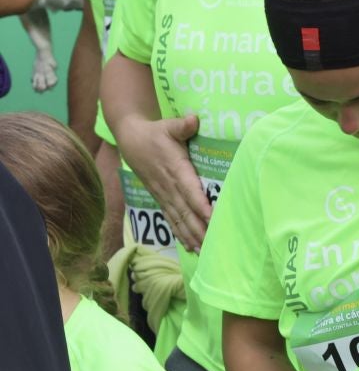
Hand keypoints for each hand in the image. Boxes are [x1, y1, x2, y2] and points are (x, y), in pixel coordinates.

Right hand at [117, 112, 210, 250]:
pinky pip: (171, 219)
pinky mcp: (161, 198)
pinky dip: (181, 233)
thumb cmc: (156, 132)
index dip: (200, 204)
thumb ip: (182, 126)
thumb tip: (194, 120)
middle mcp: (168, 186)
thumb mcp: (168, 125)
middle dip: (199, 228)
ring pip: (178, 219)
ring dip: (191, 235)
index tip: (212, 217)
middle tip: (214, 243)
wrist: (131, 139)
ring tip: (204, 251)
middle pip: (186, 211)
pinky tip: (191, 247)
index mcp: (174, 169)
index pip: (189, 190)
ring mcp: (163, 194)